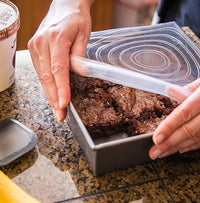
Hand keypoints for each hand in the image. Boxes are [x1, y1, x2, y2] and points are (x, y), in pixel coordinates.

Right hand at [28, 0, 92, 121]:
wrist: (64, 5)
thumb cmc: (76, 18)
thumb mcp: (84, 34)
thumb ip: (80, 55)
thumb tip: (80, 73)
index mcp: (56, 39)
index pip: (58, 70)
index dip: (61, 89)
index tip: (64, 104)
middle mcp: (42, 43)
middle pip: (48, 77)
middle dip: (54, 98)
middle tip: (60, 115)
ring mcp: (35, 46)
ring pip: (42, 77)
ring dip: (50, 95)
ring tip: (57, 109)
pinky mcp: (34, 49)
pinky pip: (40, 72)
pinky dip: (47, 85)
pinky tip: (52, 94)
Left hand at [149, 63, 199, 158]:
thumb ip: (192, 87)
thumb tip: (170, 91)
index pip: (184, 113)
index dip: (169, 127)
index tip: (156, 138)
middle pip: (190, 129)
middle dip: (170, 143)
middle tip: (155, 152)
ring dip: (180, 146)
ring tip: (164, 152)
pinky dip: (197, 145)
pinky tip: (184, 148)